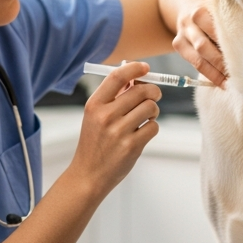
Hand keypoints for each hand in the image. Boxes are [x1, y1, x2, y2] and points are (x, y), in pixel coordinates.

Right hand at [70, 61, 160, 198]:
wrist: (88, 174)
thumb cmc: (95, 142)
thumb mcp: (95, 116)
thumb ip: (113, 97)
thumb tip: (136, 77)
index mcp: (94, 105)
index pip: (118, 77)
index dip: (135, 68)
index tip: (145, 68)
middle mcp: (106, 116)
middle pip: (141, 91)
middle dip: (153, 91)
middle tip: (154, 95)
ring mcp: (119, 132)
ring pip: (151, 107)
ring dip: (153, 111)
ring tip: (146, 117)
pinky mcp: (132, 146)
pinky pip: (154, 126)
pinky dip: (152, 127)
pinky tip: (143, 132)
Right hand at [173, 0, 227, 86]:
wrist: (187, 7)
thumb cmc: (211, 12)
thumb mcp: (219, 10)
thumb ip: (230, 23)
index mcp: (201, 10)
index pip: (214, 29)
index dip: (228, 44)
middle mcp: (188, 21)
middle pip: (203, 46)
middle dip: (221, 62)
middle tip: (239, 73)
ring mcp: (181, 34)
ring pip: (198, 59)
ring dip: (216, 73)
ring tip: (230, 82)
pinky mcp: (178, 44)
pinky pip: (194, 65)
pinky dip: (209, 75)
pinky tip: (221, 82)